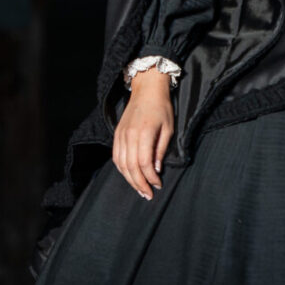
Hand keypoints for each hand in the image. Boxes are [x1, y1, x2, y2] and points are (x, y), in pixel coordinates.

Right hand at [112, 70, 172, 199]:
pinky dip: (121, 169)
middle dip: (139, 184)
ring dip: (130, 180)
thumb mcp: (168, 128)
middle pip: (131, 166)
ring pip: (121, 164)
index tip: (158, 185)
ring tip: (139, 190)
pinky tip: (129, 176)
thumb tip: (156, 170)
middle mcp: (129, 135)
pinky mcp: (117, 134)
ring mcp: (120, 134)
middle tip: (148, 195)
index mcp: (144, 132)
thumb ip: (161, 149)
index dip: (150, 177)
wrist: (147, 89)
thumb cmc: (161, 108)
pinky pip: (116, 156)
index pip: (144, 162)